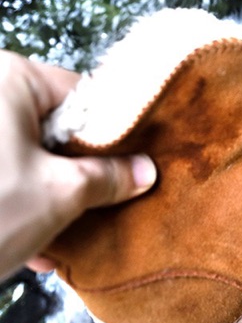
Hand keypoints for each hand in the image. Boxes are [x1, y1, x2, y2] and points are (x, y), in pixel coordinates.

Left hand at [0, 50, 156, 280]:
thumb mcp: (60, 193)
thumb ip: (110, 177)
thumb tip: (145, 171)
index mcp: (9, 78)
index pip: (84, 96)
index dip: (114, 134)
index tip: (132, 166)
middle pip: (54, 128)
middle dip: (79, 174)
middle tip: (102, 204)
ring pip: (26, 154)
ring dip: (49, 196)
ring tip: (65, 236)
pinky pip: (0, 171)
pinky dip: (17, 202)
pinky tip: (33, 244)